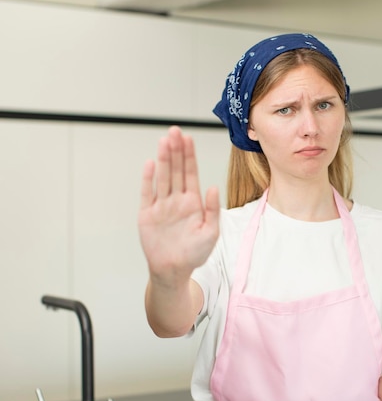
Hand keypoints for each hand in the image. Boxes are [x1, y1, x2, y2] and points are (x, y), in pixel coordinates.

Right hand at [138, 126, 219, 284]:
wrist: (173, 270)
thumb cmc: (194, 253)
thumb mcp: (211, 233)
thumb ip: (213, 210)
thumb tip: (214, 187)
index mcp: (193, 202)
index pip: (190, 173)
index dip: (189, 155)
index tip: (188, 138)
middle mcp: (177, 200)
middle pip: (176, 170)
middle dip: (176, 150)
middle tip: (174, 131)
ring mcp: (161, 205)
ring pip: (163, 177)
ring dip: (163, 159)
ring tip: (164, 141)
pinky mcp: (147, 214)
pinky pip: (148, 193)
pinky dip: (148, 179)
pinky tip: (151, 163)